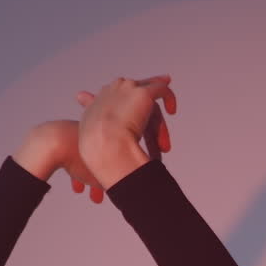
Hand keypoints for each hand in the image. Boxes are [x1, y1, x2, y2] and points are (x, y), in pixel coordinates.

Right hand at [74, 75, 176, 191]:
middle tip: (160, 148)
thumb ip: (99, 153)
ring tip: (163, 150)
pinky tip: (173, 110)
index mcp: (96, 105)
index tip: (133, 115)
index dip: (126, 108)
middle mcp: (111, 93)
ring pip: (147, 102)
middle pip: (134, 104)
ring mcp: (126, 90)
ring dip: (157, 126)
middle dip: (148, 122)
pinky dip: (168, 97)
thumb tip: (102, 177)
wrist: (101, 147)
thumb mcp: (93, 151)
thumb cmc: (96, 157)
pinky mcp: (142, 93)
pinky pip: (160, 89)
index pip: (115, 102)